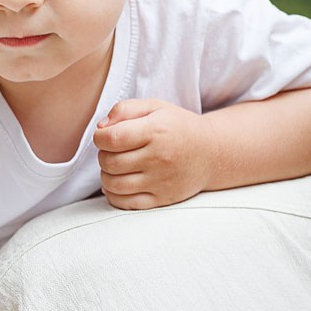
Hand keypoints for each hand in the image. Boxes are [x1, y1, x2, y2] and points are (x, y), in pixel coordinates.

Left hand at [93, 99, 210, 208]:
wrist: (211, 153)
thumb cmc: (178, 127)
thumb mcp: (155, 107)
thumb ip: (124, 109)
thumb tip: (100, 128)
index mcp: (156, 131)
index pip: (112, 138)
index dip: (99, 137)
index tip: (104, 136)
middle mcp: (158, 158)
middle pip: (109, 162)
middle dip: (103, 155)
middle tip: (113, 151)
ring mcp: (160, 181)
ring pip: (113, 184)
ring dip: (106, 175)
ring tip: (116, 166)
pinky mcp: (162, 198)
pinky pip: (125, 203)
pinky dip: (113, 195)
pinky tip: (119, 183)